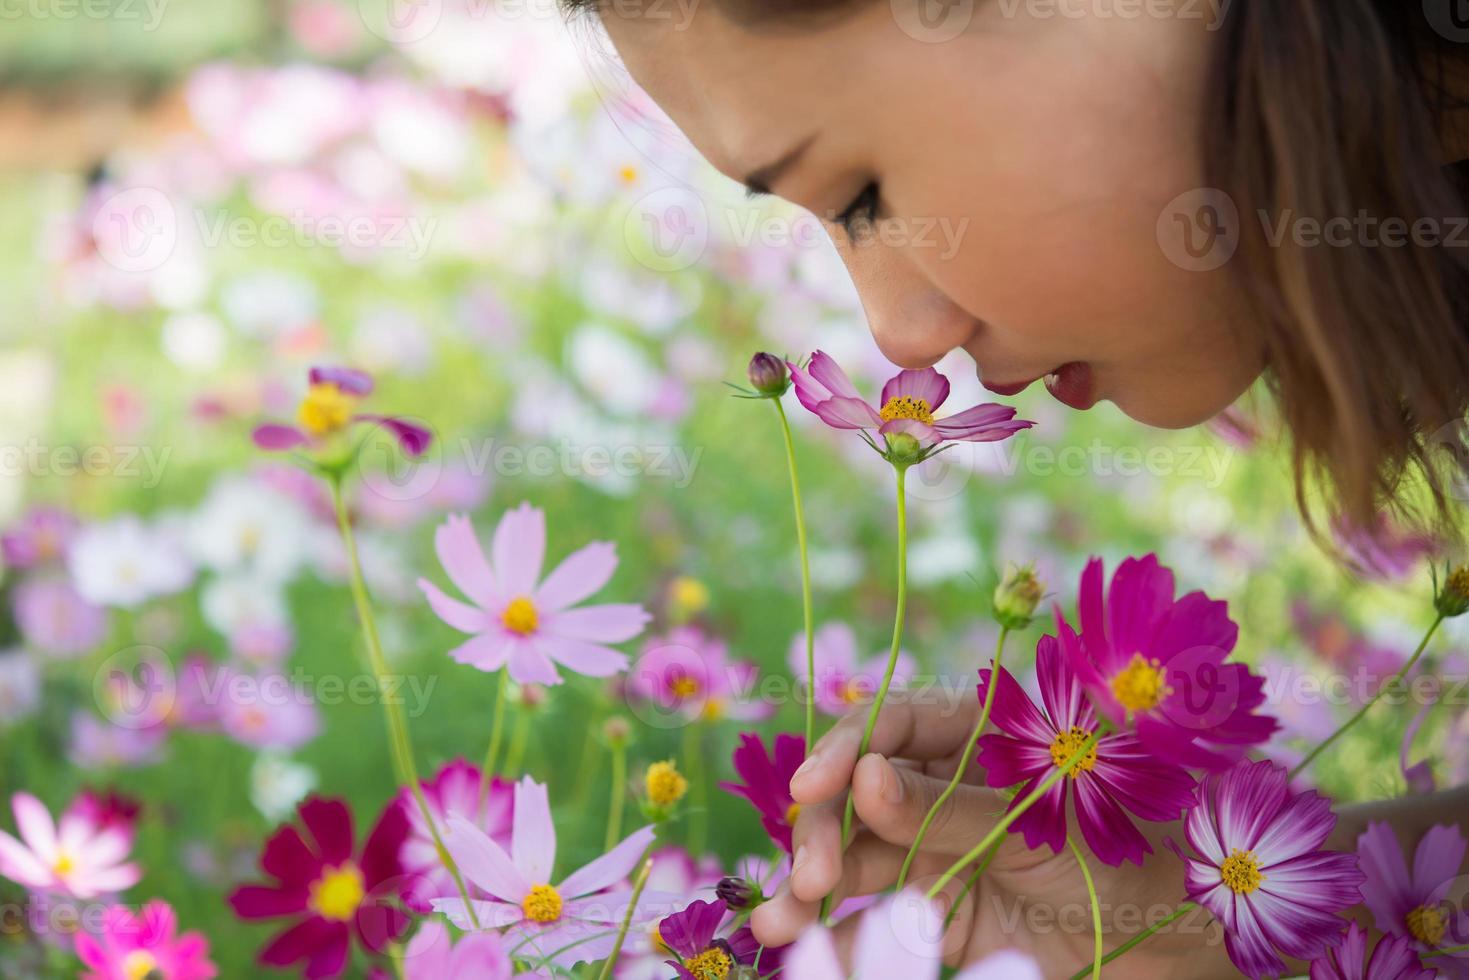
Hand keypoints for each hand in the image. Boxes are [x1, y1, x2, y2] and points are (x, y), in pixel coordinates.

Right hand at [749, 695, 1236, 979]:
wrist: (1186, 941)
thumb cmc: (1135, 850)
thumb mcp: (1042, 822)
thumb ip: (950, 806)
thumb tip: (862, 780)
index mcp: (979, 732)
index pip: (891, 723)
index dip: (843, 750)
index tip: (809, 789)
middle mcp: (947, 781)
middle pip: (857, 791)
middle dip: (822, 829)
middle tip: (807, 879)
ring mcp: (939, 845)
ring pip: (853, 854)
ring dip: (809, 884)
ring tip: (774, 923)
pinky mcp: (939, 907)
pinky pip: (875, 912)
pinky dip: (835, 929)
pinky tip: (799, 946)